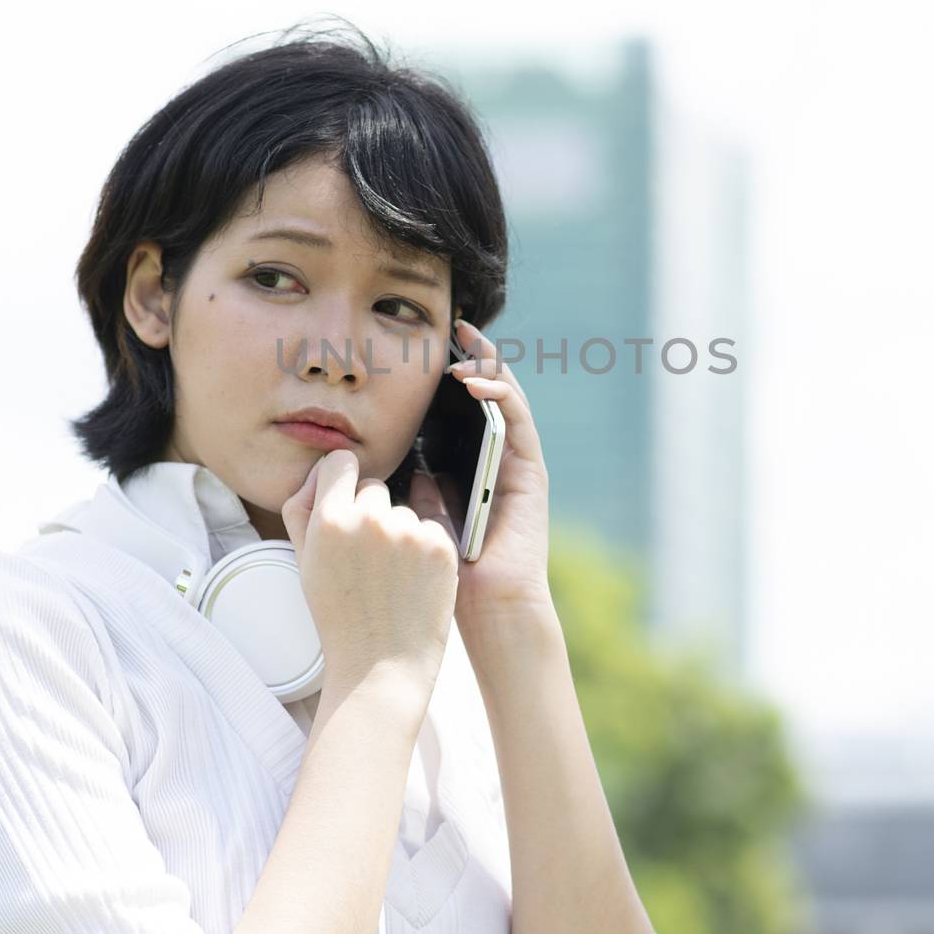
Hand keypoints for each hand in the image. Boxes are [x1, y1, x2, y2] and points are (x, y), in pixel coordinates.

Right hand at [282, 448, 458, 708]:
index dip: (341, 480)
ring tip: (389, 578)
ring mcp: (409, 530)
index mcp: (329, 520)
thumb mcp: (305, 563)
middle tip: (365, 559)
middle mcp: (370, 518)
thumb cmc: (339, 617)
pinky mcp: (441, 544)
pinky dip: (423, 549)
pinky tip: (412, 581)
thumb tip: (320, 472)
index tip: (344, 498)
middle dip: (370, 512)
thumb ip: (303, 510)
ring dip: (398, 533)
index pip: (339, 462)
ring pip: (403, 509)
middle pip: (373, 487)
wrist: (380, 667)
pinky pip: (430, 527)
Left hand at [406, 317, 552, 658]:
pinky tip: (477, 382)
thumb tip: (400, 461)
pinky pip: (518, 421)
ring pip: (508, 399)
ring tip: (464, 346)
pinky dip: (501, 396)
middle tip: (454, 326)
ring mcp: (520, 463)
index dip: (450, 374)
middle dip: (475, 357)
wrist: (484, 608)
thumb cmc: (449, 572)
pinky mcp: (533, 471)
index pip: (464, 408)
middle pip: (490, 395)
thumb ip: (418, 487)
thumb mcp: (422, 517)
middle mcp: (501, 459)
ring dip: (488, 369)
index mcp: (474, 466)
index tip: (426, 346)